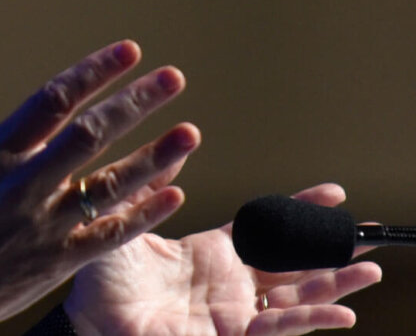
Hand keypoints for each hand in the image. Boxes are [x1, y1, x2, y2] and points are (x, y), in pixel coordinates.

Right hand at [0, 41, 200, 335]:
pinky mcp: (61, 259)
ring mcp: (46, 225)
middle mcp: (23, 186)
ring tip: (190, 133)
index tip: (128, 51)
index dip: (92, 73)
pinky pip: (110, 234)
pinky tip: (174, 190)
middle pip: (88, 136)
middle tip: (172, 78)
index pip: (51, 102)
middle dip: (134, 103)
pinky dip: (143, 213)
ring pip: (109, 185)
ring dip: (154, 157)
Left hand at [65, 183, 383, 335]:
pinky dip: (310, 320)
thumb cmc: (99, 276)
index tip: (335, 193)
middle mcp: (228, 285)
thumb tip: (175, 141)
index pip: (265, 230)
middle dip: (332, 250)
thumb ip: (151, 184)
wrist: (86, 317)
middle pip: (293, 265)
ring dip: (334, 284)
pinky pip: (277, 329)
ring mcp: (232, 313)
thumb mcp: (129, 221)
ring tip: (371, 270)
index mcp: (210, 255)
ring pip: (296, 297)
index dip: (299, 211)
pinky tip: (342, 313)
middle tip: (371, 234)